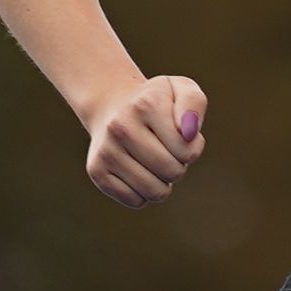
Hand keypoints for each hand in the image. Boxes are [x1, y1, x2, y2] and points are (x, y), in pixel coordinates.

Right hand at [85, 73, 206, 208]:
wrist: (112, 105)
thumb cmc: (156, 102)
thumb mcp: (181, 90)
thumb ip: (194, 104)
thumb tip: (189, 133)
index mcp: (145, 105)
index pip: (187, 151)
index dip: (193, 148)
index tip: (182, 136)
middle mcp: (120, 127)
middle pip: (172, 173)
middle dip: (178, 166)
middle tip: (167, 150)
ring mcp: (106, 150)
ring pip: (154, 192)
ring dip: (163, 183)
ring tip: (154, 162)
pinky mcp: (96, 170)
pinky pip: (135, 201)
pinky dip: (144, 194)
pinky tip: (138, 172)